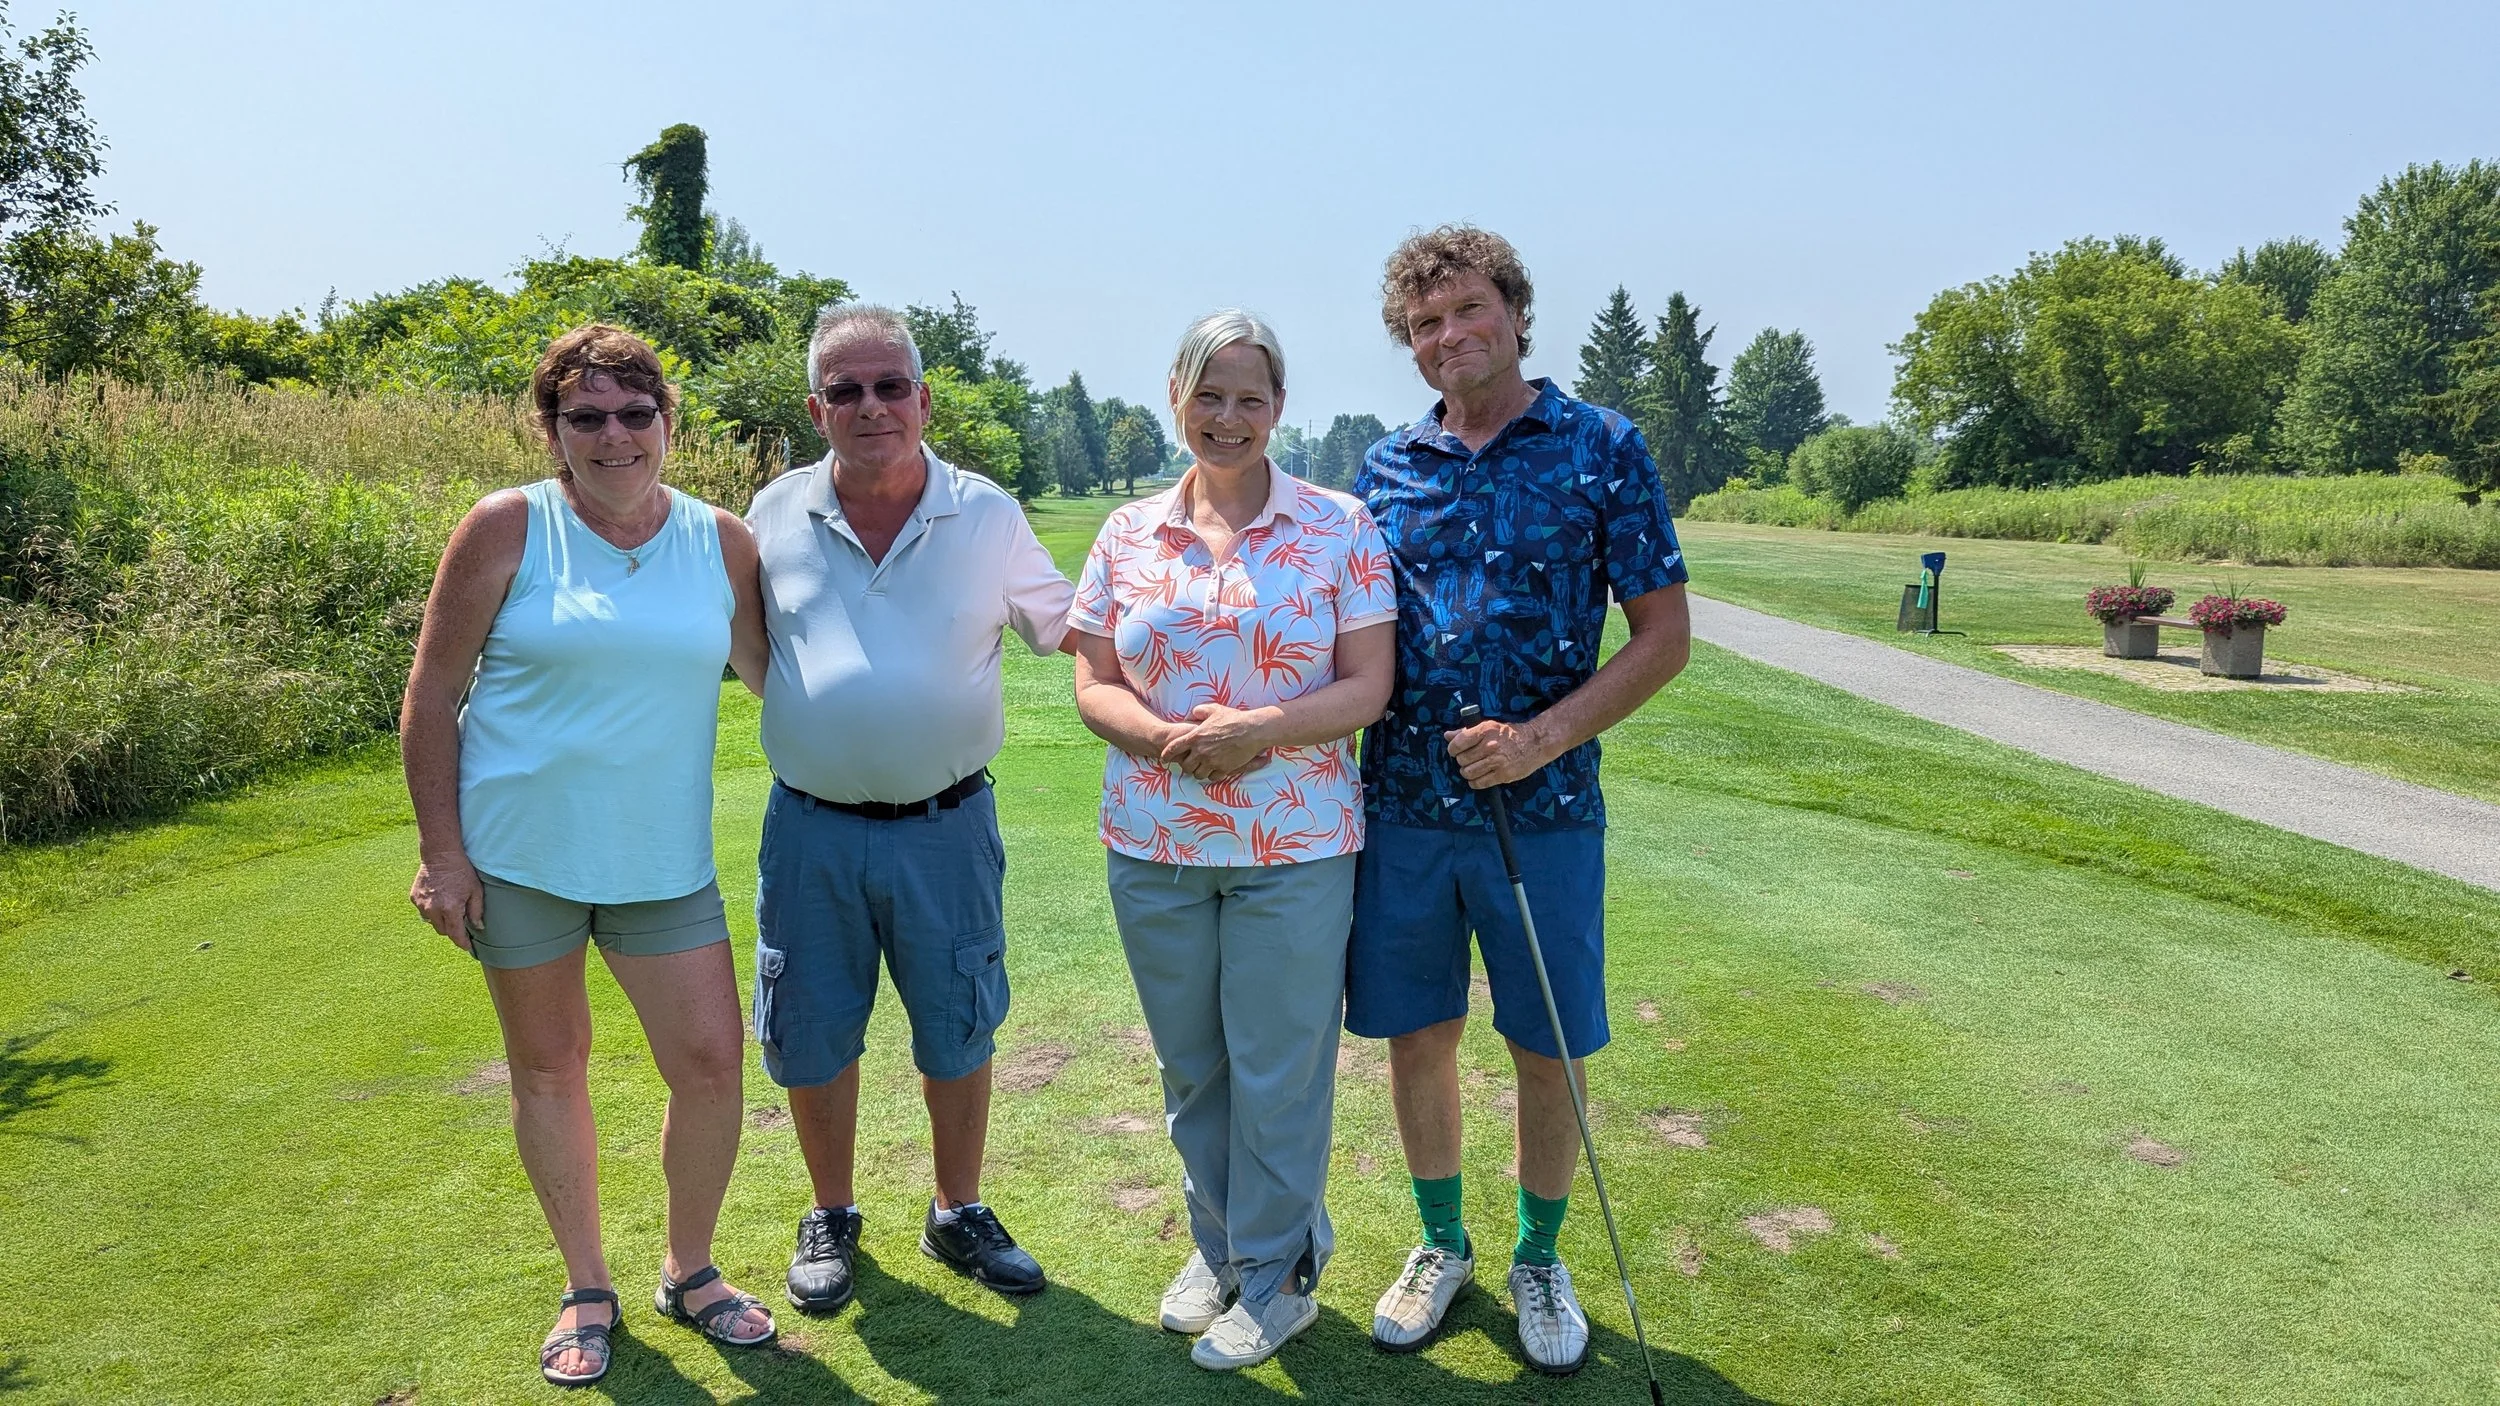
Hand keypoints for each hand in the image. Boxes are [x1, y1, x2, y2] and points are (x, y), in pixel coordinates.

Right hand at [410, 853, 484, 949]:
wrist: (440, 854)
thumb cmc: (461, 871)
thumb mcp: (475, 890)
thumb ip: (476, 911)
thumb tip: (477, 927)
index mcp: (450, 909)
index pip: (455, 934)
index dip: (462, 943)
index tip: (467, 947)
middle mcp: (432, 909)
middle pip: (443, 930)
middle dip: (452, 929)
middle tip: (460, 920)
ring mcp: (421, 904)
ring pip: (432, 922)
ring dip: (441, 919)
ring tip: (449, 907)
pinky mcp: (414, 898)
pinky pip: (424, 911)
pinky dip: (431, 910)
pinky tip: (439, 898)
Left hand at [1163, 703, 1275, 780]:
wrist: (1252, 730)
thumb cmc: (1234, 718)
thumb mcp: (1214, 710)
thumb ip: (1200, 711)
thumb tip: (1193, 713)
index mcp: (1195, 737)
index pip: (1173, 748)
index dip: (1166, 755)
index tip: (1164, 758)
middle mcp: (1201, 751)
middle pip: (1185, 766)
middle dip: (1186, 766)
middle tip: (1189, 764)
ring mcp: (1212, 761)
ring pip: (1198, 774)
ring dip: (1198, 771)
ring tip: (1202, 768)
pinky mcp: (1223, 768)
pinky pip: (1212, 777)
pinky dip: (1212, 775)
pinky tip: (1214, 770)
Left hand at [1443, 716, 1559, 788]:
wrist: (1535, 743)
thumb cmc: (1510, 734)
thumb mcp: (1489, 727)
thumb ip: (1466, 732)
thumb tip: (1447, 735)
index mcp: (1485, 730)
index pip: (1458, 743)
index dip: (1453, 749)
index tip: (1455, 751)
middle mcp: (1489, 746)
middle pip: (1462, 760)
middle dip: (1462, 761)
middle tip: (1469, 760)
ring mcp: (1497, 761)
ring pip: (1469, 773)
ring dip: (1468, 772)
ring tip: (1473, 769)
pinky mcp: (1503, 775)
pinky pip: (1480, 783)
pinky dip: (1475, 782)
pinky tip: (1478, 778)